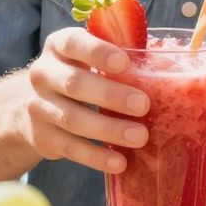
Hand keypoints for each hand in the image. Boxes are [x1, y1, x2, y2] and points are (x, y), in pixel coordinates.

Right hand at [0, 27, 152, 183]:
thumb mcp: (90, 58)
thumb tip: (169, 57)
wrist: (36, 106)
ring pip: (72, 119)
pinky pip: (69, 148)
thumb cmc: (81, 74)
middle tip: (143, 105)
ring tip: (140, 137)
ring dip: (108, 129)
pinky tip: (119, 162)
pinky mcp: (41, 136)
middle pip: (74, 84)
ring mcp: (38, 106)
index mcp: (59, 46)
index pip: (73, 42)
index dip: (97, 52)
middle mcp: (43, 74)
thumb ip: (119, 55)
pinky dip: (96, 157)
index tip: (124, 62)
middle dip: (110, 95)